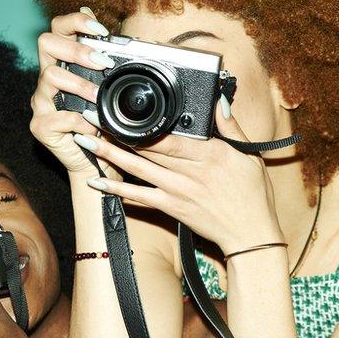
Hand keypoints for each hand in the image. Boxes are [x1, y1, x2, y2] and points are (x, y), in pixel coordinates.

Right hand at [30, 8, 121, 177]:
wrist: (98, 162)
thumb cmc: (105, 125)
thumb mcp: (111, 92)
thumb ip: (106, 66)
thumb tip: (110, 34)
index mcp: (64, 65)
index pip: (59, 29)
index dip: (76, 21)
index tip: (101, 29)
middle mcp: (48, 79)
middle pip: (46, 42)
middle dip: (76, 48)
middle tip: (103, 62)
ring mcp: (42, 102)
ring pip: (50, 76)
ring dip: (80, 85)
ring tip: (99, 98)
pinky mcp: (41, 126)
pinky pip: (56, 117)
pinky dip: (78, 121)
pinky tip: (92, 128)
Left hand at [73, 98, 283, 252]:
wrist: (251, 234)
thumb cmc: (253, 196)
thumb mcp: (250, 156)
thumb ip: (231, 128)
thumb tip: (219, 103)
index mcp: (210, 153)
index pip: (170, 135)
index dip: (142, 122)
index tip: (121, 108)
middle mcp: (190, 171)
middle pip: (147, 147)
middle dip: (116, 131)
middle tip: (90, 117)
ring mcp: (178, 190)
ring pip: (138, 168)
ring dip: (109, 154)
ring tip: (85, 140)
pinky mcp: (171, 207)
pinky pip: (139, 197)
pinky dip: (116, 190)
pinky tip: (96, 182)